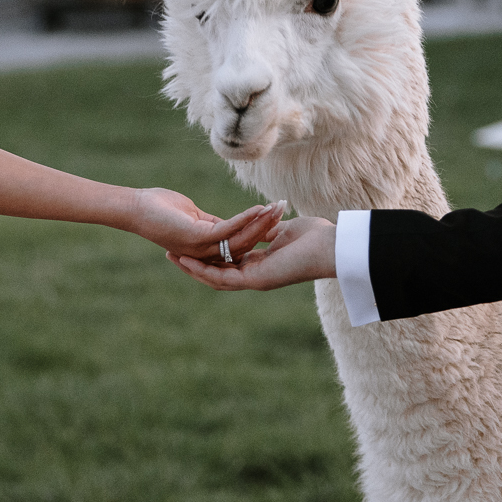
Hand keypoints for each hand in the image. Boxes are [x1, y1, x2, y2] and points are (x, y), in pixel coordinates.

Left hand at [127, 188, 282, 261]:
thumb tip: (233, 224)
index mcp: (209, 252)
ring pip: (242, 239)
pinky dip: (246, 219)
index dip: (261, 233)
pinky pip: (229, 229)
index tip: (280, 221)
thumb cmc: (163, 209)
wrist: (137, 208)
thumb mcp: (197, 218)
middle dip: (269, 228)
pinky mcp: (199, 237)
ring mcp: (204, 249)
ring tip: (278, 208)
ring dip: (262, 223)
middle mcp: (209, 255)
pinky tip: (259, 208)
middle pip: (248, 245)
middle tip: (285, 212)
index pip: (243, 246)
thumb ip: (216, 224)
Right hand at [170, 214, 337, 290]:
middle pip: (217, 272)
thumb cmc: (314, 236)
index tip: (191, 242)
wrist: (330, 246)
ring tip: (172, 256)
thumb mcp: (282, 228)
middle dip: (194, 264)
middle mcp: (255, 275)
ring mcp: (254, 280)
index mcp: (262, 264)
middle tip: (171, 253)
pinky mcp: (255, 280)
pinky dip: (204, 270)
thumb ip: (267, 228)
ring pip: (215, 278)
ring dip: (193, 269)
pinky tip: (187, 261)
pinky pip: (222, 277)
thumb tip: (261, 220)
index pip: (228, 261)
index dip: (209, 254)